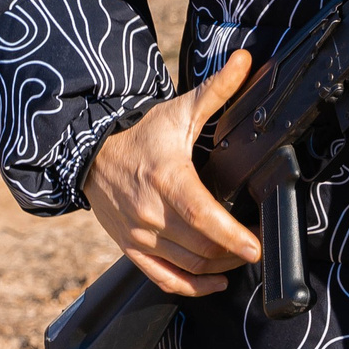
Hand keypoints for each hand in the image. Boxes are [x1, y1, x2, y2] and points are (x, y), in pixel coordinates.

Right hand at [81, 50, 261, 296]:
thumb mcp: (179, 111)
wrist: (89, 153)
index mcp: (167, 179)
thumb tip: (246, 61)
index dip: (232, 236)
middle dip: (236, 251)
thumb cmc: (139, 134)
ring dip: (220, 266)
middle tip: (258, 242)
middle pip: (201, 246)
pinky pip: (163, 279)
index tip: (257, 245)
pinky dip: (192, 287)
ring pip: (188, 265)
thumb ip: (216, 90)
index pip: (203, 217)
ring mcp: (139, 235)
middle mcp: (151, 213)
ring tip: (242, 255)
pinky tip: (215, 283)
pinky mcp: (131, 248)